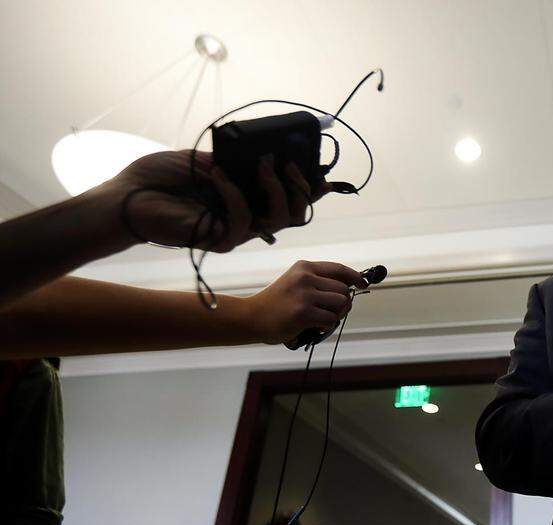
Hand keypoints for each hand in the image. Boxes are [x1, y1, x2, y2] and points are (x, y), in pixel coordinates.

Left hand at [105, 150, 331, 250]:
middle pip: (292, 214)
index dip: (308, 190)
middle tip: (288, 163)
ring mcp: (233, 232)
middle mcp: (244, 218)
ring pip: (277, 221)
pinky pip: (241, 223)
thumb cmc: (158, 177)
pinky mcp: (217, 240)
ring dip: (276, 190)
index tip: (323, 175)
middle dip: (300, 189)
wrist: (125, 196)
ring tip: (263, 164)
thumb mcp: (206, 158)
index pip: (286, 199)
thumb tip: (268, 153)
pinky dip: (234, 195)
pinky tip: (218, 174)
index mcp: (244, 199)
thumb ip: (236, 160)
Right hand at [243, 261, 368, 343]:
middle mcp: (306, 277)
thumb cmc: (276, 304)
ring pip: (341, 304)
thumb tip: (350, 290)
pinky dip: (327, 325)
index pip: (339, 269)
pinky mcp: (304, 313)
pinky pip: (331, 319)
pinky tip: (314, 326)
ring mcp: (305, 294)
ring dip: (336, 315)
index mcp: (304, 267)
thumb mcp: (295, 283)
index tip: (363, 284)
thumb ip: (318, 283)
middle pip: (344, 290)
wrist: (250, 317)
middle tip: (331, 313)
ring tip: (322, 319)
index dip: (355, 277)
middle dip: (343, 304)